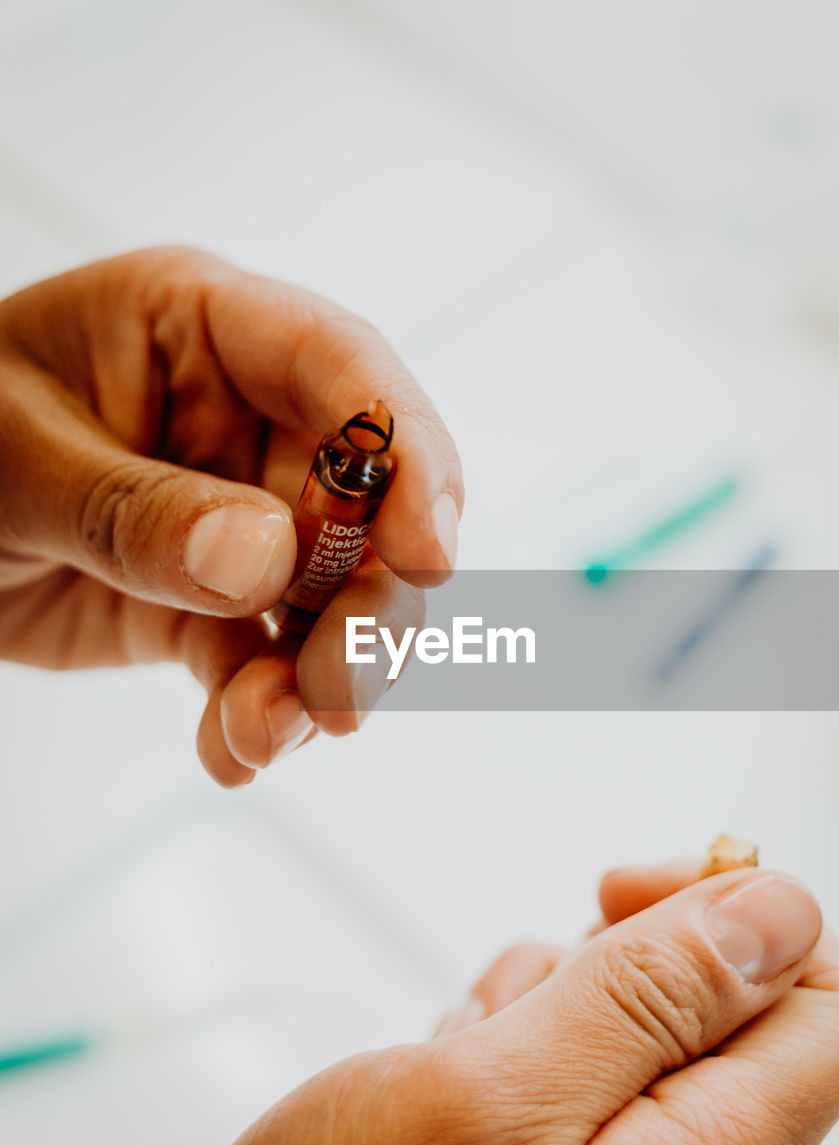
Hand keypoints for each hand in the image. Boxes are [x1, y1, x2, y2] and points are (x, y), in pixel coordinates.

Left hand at [0, 248, 462, 783]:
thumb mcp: (16, 457)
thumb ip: (136, 509)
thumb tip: (267, 559)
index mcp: (202, 333)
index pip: (340, 369)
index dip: (407, 454)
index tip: (430, 553)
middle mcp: (244, 426)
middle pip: (367, 505)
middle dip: (371, 602)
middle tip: (344, 684)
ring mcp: (236, 522)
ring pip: (333, 600)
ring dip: (323, 676)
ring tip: (267, 731)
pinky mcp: (210, 607)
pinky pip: (262, 665)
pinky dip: (261, 717)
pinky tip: (234, 751)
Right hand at [154, 863, 838, 1144]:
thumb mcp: (484, 1103)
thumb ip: (644, 1003)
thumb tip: (779, 910)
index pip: (822, 1005)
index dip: (746, 918)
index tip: (629, 896)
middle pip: (725, 1004)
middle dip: (620, 957)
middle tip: (530, 994)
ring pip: (634, 1020)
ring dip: (548, 997)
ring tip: (463, 1056)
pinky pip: (571, 1062)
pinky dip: (508, 1036)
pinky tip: (446, 1080)